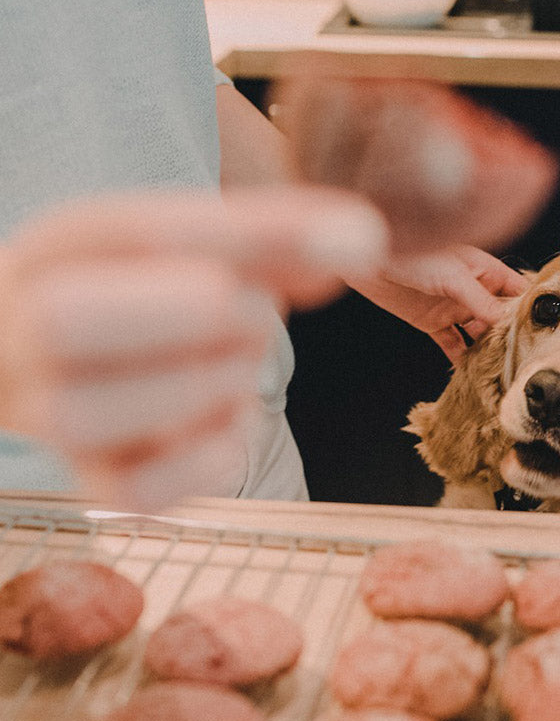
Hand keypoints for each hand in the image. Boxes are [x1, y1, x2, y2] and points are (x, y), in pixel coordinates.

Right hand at [0, 187, 388, 510]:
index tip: (356, 241)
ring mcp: (47, 416)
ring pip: (99, 414)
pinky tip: (226, 427)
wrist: (81, 359)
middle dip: (207, 315)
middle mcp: (23, 333)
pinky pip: (138, 489)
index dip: (255, 237)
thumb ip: (278, 239)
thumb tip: (364, 239)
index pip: (136, 231)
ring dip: (215, 386)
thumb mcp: (205, 250)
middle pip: (72, 321)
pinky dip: (209, 458)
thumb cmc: (155, 296)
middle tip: (258, 316)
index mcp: (54, 251)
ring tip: (238, 367)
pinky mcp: (92, 483)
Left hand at [350, 245, 528, 361]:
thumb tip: (507, 323)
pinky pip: (452, 343)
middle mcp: (472, 290)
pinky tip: (471, 374)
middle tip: (522, 363)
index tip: (543, 334)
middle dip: (510, 338)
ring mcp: (453, 307)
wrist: (368, 258)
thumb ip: (481, 301)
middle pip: (500, 318)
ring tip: (499, 373)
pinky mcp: (432, 322)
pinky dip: (461, 358)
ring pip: (478, 334)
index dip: (529, 311)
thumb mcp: (454, 277)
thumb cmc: (414, 254)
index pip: (517, 292)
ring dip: (487, 351)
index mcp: (484, 271)